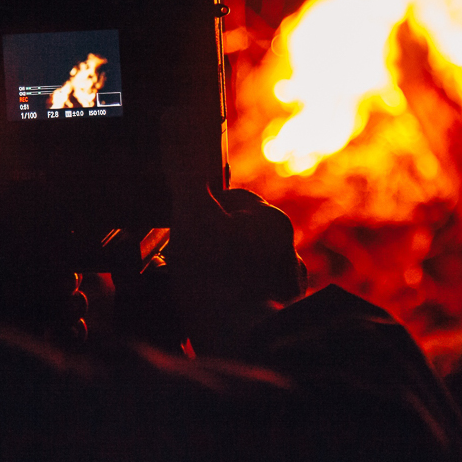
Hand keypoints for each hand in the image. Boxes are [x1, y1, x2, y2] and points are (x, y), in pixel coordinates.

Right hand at [160, 113, 306, 356]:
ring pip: (246, 272)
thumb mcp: (191, 216)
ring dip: (224, 279)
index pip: (230, 201)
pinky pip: (252, 305)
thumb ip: (182, 166)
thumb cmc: (217, 279)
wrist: (246, 348)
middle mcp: (287, 251)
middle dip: (212, 248)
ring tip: (196, 296)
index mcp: (270, 221)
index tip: (180, 232)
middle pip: (238, 238)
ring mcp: (285, 289)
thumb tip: (174, 113)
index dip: (199, 213)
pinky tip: (215, 319)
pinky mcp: (280, 323)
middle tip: (181, 267)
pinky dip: (234, 308)